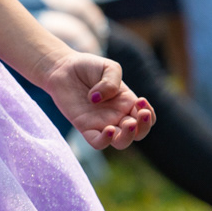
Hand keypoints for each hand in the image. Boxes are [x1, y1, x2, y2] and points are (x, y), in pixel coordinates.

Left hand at [38, 51, 153, 149]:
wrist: (62, 68)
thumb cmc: (87, 67)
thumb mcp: (108, 67)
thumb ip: (111, 82)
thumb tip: (98, 100)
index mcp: (127, 103)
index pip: (147, 118)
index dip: (149, 115)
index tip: (141, 101)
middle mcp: (117, 115)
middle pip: (138, 133)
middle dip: (143, 127)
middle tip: (140, 114)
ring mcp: (101, 123)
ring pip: (121, 142)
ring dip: (128, 137)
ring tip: (128, 124)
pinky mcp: (84, 126)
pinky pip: (97, 143)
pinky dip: (105, 140)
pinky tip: (109, 129)